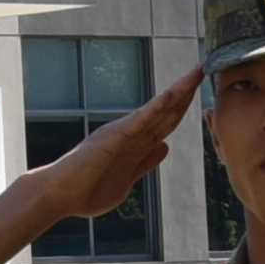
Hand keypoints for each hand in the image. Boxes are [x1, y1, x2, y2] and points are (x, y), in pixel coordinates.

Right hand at [28, 63, 204, 224]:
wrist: (59, 196)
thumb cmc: (87, 191)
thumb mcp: (127, 179)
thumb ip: (145, 162)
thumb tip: (164, 147)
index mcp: (136, 143)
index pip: (167, 121)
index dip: (185, 105)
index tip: (202, 88)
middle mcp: (130, 133)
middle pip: (166, 109)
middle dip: (187, 90)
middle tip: (204, 67)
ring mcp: (122, 133)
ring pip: (157, 109)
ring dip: (178, 91)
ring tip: (196, 72)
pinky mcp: (112, 138)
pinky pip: (138, 121)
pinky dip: (155, 108)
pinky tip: (171, 94)